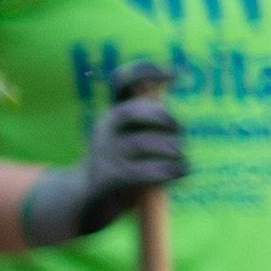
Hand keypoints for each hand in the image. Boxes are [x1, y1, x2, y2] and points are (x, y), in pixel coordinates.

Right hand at [19, 81, 188, 246]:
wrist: (88, 198)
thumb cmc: (124, 164)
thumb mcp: (134, 137)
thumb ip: (152, 122)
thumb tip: (183, 115)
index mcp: (115, 113)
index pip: (122, 83)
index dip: (146, 72)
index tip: (175, 72)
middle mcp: (106, 128)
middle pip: (129, 112)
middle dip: (161, 118)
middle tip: (179, 130)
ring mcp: (105, 153)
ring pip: (141, 144)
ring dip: (171, 150)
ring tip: (182, 157)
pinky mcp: (110, 178)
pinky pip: (142, 172)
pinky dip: (168, 171)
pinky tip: (181, 171)